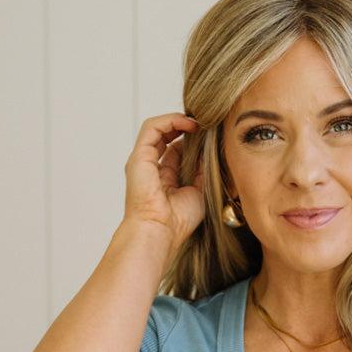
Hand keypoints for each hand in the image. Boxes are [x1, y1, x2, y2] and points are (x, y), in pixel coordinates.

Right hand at [123, 112, 205, 254]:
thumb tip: (211, 153)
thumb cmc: (178, 221)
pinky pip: (153, 127)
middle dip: (185, 128)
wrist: (161, 230)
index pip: (176, 151)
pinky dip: (170, 121)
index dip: (191, 141)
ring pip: (158, 128)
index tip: (209, 138)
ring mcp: (143, 161)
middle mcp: (151, 168)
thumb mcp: (199, 191)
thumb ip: (203, 172)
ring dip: (179, 121)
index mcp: (163, 179)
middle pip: (166, 138)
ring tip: (198, 122)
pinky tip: (189, 124)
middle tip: (206, 125)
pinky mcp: (139, 156)